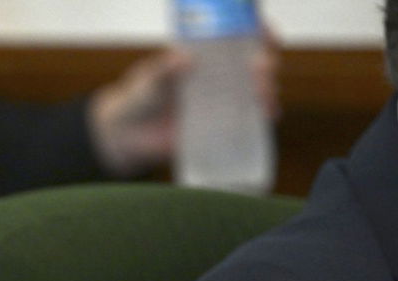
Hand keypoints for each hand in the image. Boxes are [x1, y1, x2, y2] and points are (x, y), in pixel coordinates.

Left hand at [88, 30, 280, 176]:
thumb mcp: (148, 80)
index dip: (257, 30)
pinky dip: (262, 116)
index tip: (264, 28)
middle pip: (256, 63)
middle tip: (261, 66)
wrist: (129, 134)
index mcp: (205, 56)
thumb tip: (183, 58)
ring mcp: (224, 102)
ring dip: (267, 88)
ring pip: (257, 90)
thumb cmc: (139, 97)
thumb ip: (162, 70)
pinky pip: (250, 120)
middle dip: (266, 61)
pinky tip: (268, 114)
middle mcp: (221, 76)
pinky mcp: (222, 126)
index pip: (239, 37)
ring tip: (262, 92)